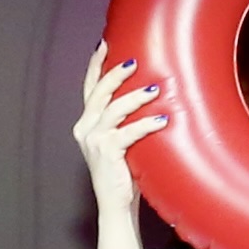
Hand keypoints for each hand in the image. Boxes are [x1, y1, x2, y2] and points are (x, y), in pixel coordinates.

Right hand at [73, 52, 160, 248]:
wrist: (116, 204)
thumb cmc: (123, 171)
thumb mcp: (119, 140)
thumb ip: (123, 120)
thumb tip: (148, 93)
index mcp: (85, 123)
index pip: (89, 87)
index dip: (95, 65)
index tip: (105, 44)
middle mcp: (85, 128)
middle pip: (99, 92)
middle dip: (116, 73)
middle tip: (135, 61)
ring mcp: (93, 140)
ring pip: (114, 108)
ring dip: (136, 97)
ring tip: (155, 90)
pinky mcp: (106, 152)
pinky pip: (128, 132)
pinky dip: (146, 124)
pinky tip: (163, 119)